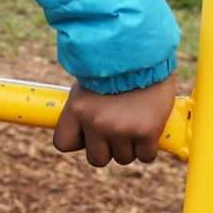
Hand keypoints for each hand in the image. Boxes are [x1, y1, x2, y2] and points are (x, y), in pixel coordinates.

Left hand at [52, 71, 177, 166]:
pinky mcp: (147, 132)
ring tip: (134, 122)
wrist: (145, 54)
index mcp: (76, 109)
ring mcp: (121, 129)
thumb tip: (83, 131)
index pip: (63, 144)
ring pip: (123, 158)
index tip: (89, 133)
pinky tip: (148, 130)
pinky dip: (148, 147)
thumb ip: (84, 109)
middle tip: (116, 130)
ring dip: (129, 146)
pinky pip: (145, 156)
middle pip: (96, 159)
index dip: (78, 141)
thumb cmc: (117, 68)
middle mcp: (95, 123)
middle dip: (106, 148)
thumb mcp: (88, 85)